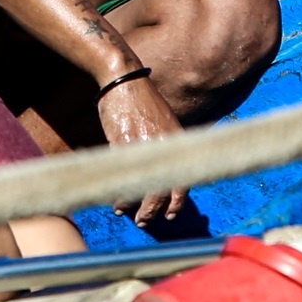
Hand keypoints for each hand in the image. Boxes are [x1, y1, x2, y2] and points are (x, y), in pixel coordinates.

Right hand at [99, 74, 186, 224]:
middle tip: (145, 222)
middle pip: (164, 191)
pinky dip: (121, 195)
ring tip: (132, 217)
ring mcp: (144, 146)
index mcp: (177, 141)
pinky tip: (117, 203)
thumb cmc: (142, 100)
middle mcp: (165, 147)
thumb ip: (167, 143)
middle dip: (154, 211)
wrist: (124, 79)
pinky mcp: (124, 143)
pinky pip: (125, 177)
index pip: (183, 181)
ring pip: (145, 189)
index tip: (170, 215)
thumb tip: (165, 168)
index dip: (177, 202)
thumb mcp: (164, 120)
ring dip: (139, 208)